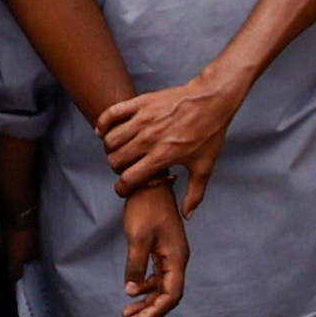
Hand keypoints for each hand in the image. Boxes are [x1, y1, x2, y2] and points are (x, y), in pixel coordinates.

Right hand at [94, 64, 236, 191]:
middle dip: (117, 169)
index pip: (128, 179)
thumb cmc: (209, 134)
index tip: (124, 189)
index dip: (122, 189)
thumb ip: (194, 194)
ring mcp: (142, 119)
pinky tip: (104, 131)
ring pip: (111, 140)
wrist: (212, 100)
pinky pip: (111, 114)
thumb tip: (187, 216)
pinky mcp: (140, 103)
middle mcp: (148, 139)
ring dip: (111, 149)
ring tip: (119, 151)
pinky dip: (103, 124)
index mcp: (162, 157)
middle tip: (125, 168)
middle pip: (115, 160)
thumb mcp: (204, 167)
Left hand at [115, 178, 188, 316]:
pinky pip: (156, 275)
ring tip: (127, 312)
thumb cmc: (145, 209)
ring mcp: (170, 255)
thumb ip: (135, 266)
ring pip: (161, 286)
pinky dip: (144, 286)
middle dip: (149, 310)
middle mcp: (177, 260)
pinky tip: (132, 290)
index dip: (155, 312)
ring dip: (146, 300)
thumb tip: (131, 290)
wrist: (149, 184)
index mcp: (176, 259)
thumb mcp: (138, 238)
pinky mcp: (162, 249)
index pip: (171, 295)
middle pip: (167, 294)